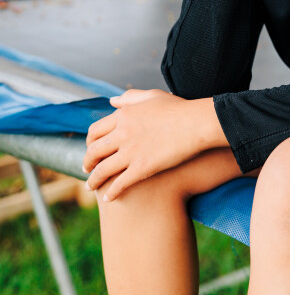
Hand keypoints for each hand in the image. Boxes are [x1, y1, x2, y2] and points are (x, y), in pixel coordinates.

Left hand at [82, 88, 207, 201]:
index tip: (90, 149)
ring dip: (93, 180)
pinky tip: (109, 198)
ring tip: (91, 186)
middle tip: (86, 169)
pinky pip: (120, 184)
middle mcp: (122, 133)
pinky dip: (111, 193)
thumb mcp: (152, 96)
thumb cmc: (179, 108)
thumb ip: (130, 97)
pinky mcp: (142, 168)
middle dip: (87, 162)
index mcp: (123, 115)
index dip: (89, 142)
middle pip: (94, 151)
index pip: (95, 131)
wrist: (197, 123)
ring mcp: (131, 151)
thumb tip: (112, 101)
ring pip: (102, 170)